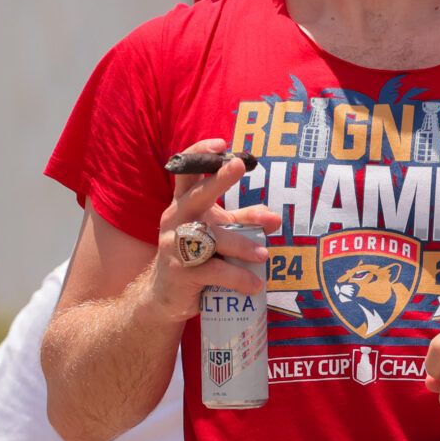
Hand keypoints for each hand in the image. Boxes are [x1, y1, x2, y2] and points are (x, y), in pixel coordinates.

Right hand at [151, 138, 280, 320]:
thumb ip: (245, 221)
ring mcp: (175, 246)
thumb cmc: (195, 255)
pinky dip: (238, 277)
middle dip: (218, 179)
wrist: (164, 296)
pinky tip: (254, 284)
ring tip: (263, 255)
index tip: (222, 143)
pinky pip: (214, 271)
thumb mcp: (218, 232)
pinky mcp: (181, 273)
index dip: (200, 154)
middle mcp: (175, 219)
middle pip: (197, 196)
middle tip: (237, 164)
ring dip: (241, 245)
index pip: (187, 172)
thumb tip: (275, 217)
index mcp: (183, 204)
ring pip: (212, 238)